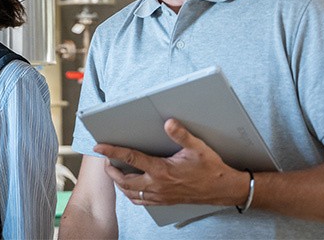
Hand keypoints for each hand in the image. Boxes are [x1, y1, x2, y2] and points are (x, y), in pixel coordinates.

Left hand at [94, 118, 248, 207]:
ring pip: (131, 193)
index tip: (99, 147)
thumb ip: (181, 134)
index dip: (113, 152)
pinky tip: (131, 188)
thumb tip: (168, 122)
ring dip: (120, 184)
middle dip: (112, 171)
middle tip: (106, 161)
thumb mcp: (197, 148)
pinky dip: (132, 195)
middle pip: (124, 181)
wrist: (224, 189)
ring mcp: (161, 196)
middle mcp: (158, 185)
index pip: (131, 158)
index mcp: (162, 170)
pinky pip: (142, 202)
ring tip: (115, 173)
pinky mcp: (165, 202)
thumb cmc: (211, 169)